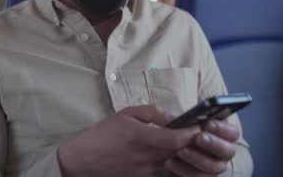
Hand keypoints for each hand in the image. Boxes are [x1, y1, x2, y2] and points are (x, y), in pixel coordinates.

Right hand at [58, 105, 200, 176]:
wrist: (83, 160)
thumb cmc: (102, 134)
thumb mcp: (125, 114)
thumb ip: (151, 113)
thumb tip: (172, 116)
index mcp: (141, 136)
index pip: (176, 139)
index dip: (191, 133)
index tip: (198, 125)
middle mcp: (147, 156)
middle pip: (179, 151)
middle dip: (192, 142)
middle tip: (199, 132)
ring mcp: (146, 169)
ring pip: (174, 161)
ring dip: (183, 152)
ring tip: (186, 142)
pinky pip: (164, 168)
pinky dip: (170, 160)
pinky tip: (169, 152)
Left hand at [164, 120, 239, 175]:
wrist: (165, 152)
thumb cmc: (175, 133)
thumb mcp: (176, 124)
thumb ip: (180, 121)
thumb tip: (173, 119)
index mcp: (222, 134)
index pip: (233, 133)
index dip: (223, 128)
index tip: (208, 124)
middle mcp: (222, 152)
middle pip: (229, 151)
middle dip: (214, 143)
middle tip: (198, 138)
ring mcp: (214, 167)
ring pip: (214, 167)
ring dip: (197, 158)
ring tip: (179, 150)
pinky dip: (184, 170)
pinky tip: (169, 162)